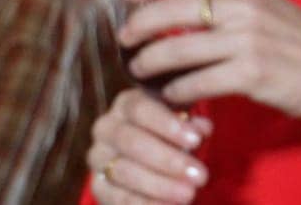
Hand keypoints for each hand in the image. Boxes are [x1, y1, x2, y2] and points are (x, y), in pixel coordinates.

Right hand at [86, 89, 210, 203]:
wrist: (147, 161)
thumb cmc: (169, 136)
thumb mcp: (180, 125)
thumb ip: (191, 126)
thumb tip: (202, 127)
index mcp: (125, 105)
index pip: (139, 109)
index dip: (167, 124)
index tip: (196, 140)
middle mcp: (105, 128)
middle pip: (130, 141)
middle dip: (167, 160)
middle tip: (200, 175)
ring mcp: (98, 158)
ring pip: (123, 171)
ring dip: (159, 185)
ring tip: (189, 194)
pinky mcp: (98, 187)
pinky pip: (119, 198)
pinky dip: (146, 204)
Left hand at [120, 0, 300, 128]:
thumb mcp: (270, 8)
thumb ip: (233, 2)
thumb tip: (183, 6)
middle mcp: (246, 7)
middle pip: (174, 9)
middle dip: (141, 23)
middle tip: (125, 36)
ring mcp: (249, 40)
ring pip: (180, 47)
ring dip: (151, 59)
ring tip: (139, 68)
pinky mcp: (253, 74)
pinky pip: (199, 81)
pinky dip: (177, 88)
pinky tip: (170, 93)